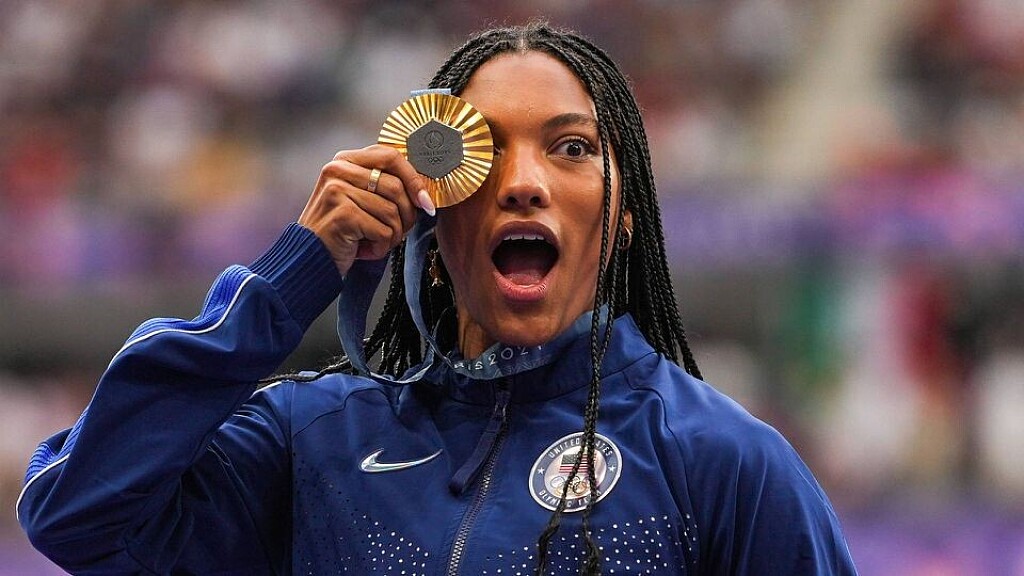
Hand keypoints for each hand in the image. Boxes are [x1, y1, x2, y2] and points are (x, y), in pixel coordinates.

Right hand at [298, 145, 434, 275]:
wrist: (308, 257)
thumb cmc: (341, 230)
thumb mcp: (359, 198)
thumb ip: (383, 185)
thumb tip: (424, 192)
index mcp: (344, 160)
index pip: (391, 156)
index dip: (414, 179)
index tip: (425, 201)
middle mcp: (337, 170)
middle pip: (396, 186)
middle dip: (407, 215)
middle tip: (398, 231)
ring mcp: (338, 191)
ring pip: (392, 211)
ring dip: (393, 235)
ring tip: (377, 242)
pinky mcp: (343, 215)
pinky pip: (383, 231)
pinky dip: (382, 247)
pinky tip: (366, 249)